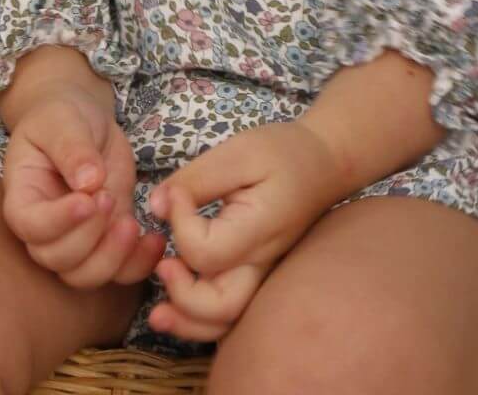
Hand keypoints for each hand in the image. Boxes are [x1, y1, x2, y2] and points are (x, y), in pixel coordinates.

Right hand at [1, 83, 168, 290]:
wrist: (82, 120)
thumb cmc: (61, 117)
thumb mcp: (62, 121)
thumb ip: (72, 148)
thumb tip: (89, 182)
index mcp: (24, 196)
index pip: (30, 225)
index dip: (57, 222)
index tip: (87, 200)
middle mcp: (45, 228)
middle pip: (58, 259)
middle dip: (89, 238)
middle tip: (109, 199)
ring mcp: (78, 238)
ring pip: (86, 275)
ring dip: (113, 259)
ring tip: (132, 225)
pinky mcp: (108, 237)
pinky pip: (120, 270)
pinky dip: (139, 264)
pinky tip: (155, 240)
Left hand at [146, 119, 344, 341]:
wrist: (322, 164)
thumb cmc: (281, 152)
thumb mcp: (237, 152)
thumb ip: (195, 179)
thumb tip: (155, 206)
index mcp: (259, 230)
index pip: (206, 251)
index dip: (179, 225)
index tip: (175, 194)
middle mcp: (261, 264)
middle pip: (219, 308)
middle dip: (182, 297)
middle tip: (163, 264)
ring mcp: (260, 277)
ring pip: (224, 324)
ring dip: (186, 322)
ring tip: (157, 310)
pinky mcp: (254, 278)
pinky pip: (227, 316)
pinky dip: (199, 321)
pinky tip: (176, 305)